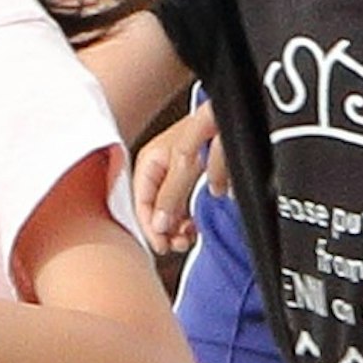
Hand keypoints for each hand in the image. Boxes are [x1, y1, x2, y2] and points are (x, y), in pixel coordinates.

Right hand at [135, 110, 221, 255]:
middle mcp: (156, 172)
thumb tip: (158, 226)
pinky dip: (184, 222)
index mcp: (147, 164)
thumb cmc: (203, 129)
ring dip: (174, 229)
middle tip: (179, 244)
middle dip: (163, 231)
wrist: (223, 117)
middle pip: (152, 212)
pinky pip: (179, 209)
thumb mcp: (184, 163)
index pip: (140, 204)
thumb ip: (171, 195)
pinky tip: (192, 229)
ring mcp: (171, 178)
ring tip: (187, 238)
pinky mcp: (185, 182)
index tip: (162, 246)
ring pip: (166, 213)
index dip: (149, 228)